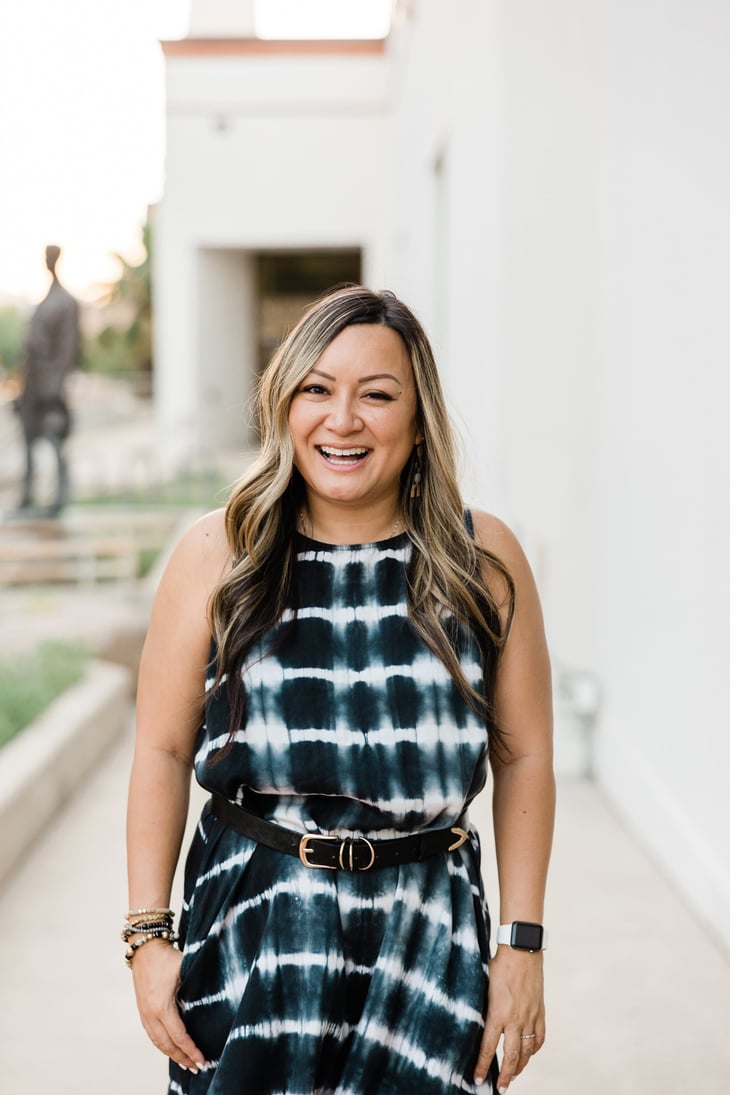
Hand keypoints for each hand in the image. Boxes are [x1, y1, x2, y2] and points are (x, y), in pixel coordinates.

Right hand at [131, 939, 206, 1073]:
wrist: (144, 947)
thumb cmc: (167, 956)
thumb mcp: (186, 970)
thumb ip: (196, 987)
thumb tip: (213, 1001)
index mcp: (161, 1007)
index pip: (178, 1036)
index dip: (191, 1050)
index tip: (202, 1060)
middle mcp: (150, 1014)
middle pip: (167, 1045)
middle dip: (182, 1058)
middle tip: (196, 1068)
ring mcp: (144, 1013)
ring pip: (157, 1042)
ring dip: (171, 1055)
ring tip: (185, 1063)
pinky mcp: (141, 1010)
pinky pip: (152, 1035)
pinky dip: (162, 1045)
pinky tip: (171, 1048)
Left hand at [474, 947, 544, 1090]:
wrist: (522, 949)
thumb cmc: (499, 964)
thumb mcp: (484, 985)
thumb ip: (483, 1006)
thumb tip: (474, 1020)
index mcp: (498, 1013)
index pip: (489, 1047)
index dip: (483, 1065)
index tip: (477, 1079)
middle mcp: (515, 1019)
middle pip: (512, 1056)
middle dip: (506, 1076)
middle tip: (501, 1088)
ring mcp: (530, 1017)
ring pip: (527, 1051)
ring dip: (521, 1067)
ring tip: (514, 1077)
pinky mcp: (540, 1012)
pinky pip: (539, 1038)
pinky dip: (534, 1050)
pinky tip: (529, 1054)